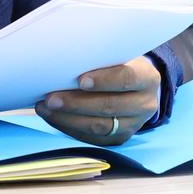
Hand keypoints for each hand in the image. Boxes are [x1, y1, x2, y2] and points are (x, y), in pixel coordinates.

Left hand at [35, 56, 160, 145]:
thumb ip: (99, 56)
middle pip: (110, 106)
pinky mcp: (120, 138)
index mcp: (147, 78)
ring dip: (68, 118)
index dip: (104, 80)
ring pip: (100, 126)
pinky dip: (70, 128)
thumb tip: (64, 58)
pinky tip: (53, 118)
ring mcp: (134, 125)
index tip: (80, 80)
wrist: (134, 85)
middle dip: (77, 103)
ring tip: (46, 108)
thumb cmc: (117, 64)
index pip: (127, 78)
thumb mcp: (117, 55)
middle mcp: (145, 104)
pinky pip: (93, 138)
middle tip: (51, 98)